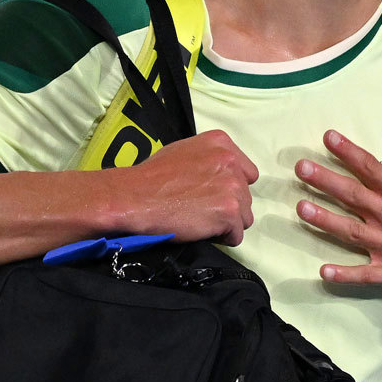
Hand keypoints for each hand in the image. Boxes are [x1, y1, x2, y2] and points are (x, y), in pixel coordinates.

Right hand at [121, 129, 258, 245]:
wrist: (135, 197)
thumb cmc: (152, 178)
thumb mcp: (183, 151)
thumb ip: (209, 160)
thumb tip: (218, 177)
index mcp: (221, 143)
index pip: (247, 173)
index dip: (230, 188)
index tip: (212, 195)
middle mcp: (231, 161)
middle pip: (246, 196)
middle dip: (227, 207)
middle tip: (200, 210)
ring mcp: (232, 185)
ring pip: (245, 217)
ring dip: (226, 224)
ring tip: (199, 221)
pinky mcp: (229, 210)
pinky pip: (236, 235)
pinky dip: (221, 239)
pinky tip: (200, 230)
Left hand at [294, 116, 381, 303]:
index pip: (370, 167)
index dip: (347, 151)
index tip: (327, 137)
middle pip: (353, 195)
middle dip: (325, 180)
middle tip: (301, 168)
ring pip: (351, 232)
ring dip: (324, 220)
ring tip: (301, 208)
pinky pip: (364, 275)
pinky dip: (344, 274)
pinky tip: (323, 271)